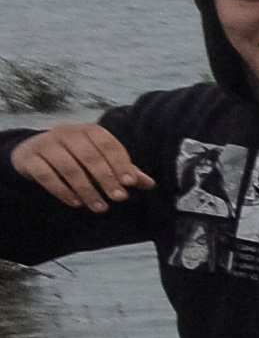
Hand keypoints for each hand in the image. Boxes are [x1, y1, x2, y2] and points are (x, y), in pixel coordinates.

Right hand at [8, 123, 142, 208]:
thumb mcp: (100, 160)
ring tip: (99, 207)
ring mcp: (46, 144)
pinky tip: (75, 202)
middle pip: (89, 156)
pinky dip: (62, 190)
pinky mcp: (30, 158)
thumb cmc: (76, 157)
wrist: (34, 152)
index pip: (108, 144)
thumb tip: (149, 183)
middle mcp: (67, 133)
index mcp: (89, 131)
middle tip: (118, 198)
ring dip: (86, 189)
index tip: (129, 183)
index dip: (120, 163)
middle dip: (106, 179)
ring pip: (68, 167)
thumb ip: (123, 170)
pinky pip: (46, 175)